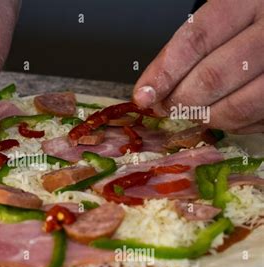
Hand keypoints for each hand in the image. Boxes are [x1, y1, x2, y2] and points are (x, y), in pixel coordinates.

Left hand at [133, 0, 263, 133]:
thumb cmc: (250, 24)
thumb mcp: (220, 22)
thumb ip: (186, 51)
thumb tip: (150, 92)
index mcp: (248, 3)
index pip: (196, 41)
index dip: (164, 73)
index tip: (144, 96)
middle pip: (213, 77)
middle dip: (180, 100)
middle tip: (168, 107)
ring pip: (237, 107)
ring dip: (204, 117)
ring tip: (194, 111)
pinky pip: (255, 121)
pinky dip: (232, 125)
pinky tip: (223, 111)